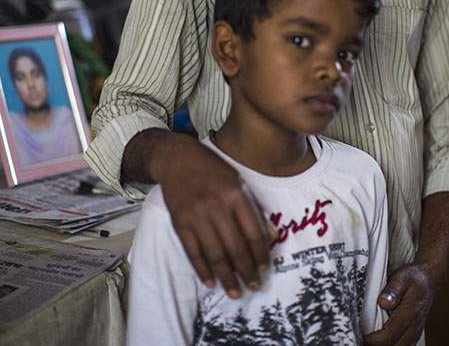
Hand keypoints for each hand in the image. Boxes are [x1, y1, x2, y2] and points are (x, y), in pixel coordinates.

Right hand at [151, 132, 269, 297]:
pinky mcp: (180, 223)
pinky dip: (202, 270)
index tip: (264, 267)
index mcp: (235, 194)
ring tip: (235, 292)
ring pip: (215, 254)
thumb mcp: (238, 181)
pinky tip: (210, 282)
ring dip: (226, 277)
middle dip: (246, 271)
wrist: (177, 159)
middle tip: (254, 286)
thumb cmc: (212, 169)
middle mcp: (217, 207)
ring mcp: (196, 216)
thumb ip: (252, 207)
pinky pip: (193, 252)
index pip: (252, 232)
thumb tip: (269, 235)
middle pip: (235, 247)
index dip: (260, 253)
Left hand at [364, 263, 434, 345]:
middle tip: (362, 336)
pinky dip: (390, 343)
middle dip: (377, 344)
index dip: (374, 339)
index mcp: (409, 314)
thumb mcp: (402, 277)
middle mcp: (413, 327)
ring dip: (384, 344)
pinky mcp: (412, 334)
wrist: (429, 279)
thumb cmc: (414, 278)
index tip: (362, 335)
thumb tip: (383, 302)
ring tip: (369, 337)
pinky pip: (401, 345)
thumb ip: (393, 290)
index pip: (390, 335)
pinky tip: (379, 337)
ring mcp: (414, 333)